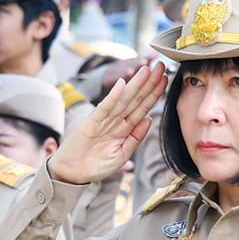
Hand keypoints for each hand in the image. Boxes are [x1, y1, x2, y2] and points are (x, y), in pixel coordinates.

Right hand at [46, 61, 166, 185]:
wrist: (73, 173)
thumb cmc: (96, 165)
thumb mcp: (122, 155)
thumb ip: (135, 138)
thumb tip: (148, 120)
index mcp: (124, 129)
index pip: (142, 107)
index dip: (154, 94)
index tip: (165, 79)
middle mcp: (115, 121)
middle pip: (135, 99)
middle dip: (148, 83)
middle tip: (160, 66)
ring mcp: (103, 121)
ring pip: (123, 100)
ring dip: (135, 85)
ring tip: (146, 70)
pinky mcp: (90, 124)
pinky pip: (104, 108)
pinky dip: (113, 97)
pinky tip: (122, 84)